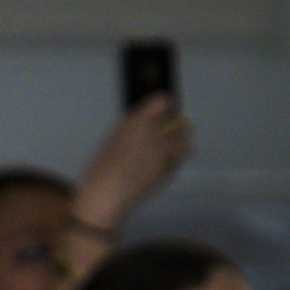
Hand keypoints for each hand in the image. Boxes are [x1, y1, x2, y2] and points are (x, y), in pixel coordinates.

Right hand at [72, 94, 193, 235]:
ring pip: (184, 140)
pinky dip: (175, 159)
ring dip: (181, 141)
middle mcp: (153, 131)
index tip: (166, 111)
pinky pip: (178, 160)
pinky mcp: (165, 168)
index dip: (167, 106)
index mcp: (138, 119)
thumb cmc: (106, 163)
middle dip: (176, 123)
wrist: (107, 188)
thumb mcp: (118, 134)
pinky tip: (166, 162)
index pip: (163, 101)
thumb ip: (137, 125)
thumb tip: (152, 121)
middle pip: (178, 119)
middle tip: (173, 129)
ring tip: (175, 145)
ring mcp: (161, 151)